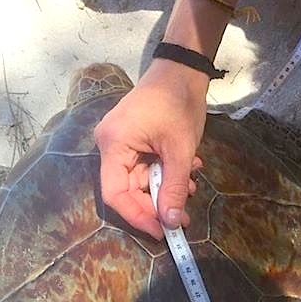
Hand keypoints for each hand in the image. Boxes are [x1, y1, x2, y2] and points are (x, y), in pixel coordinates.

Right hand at [94, 61, 207, 238]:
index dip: (137, 217)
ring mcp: (119, 142)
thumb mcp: (180, 150)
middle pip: (126, 190)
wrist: (181, 69)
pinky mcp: (132, 140)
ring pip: (138, 181)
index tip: (161, 232)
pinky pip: (143, 167)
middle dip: (156, 205)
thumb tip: (172, 222)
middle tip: (182, 217)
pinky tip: (187, 172)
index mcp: (113, 145)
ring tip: (191, 189)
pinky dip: (164, 175)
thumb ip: (174, 188)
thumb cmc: (178, 103)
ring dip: (165, 189)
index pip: (114, 194)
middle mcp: (109, 145)